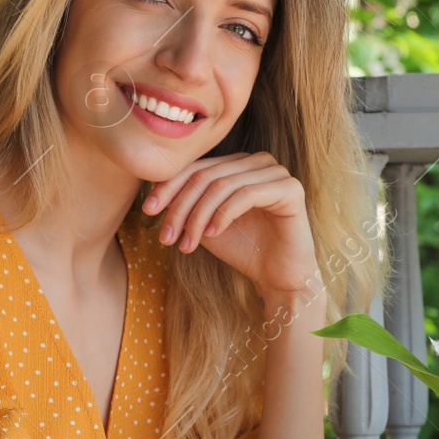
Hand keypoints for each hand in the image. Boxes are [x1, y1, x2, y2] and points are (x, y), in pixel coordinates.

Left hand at [142, 151, 318, 301]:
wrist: (277, 276)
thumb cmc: (242, 248)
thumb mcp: (203, 223)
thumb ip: (185, 202)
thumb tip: (153, 183)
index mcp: (238, 164)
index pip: (196, 167)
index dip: (169, 187)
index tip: (148, 211)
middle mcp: (258, 161)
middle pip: (206, 175)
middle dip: (180, 207)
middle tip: (166, 237)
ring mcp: (276, 172)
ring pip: (222, 185)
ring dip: (198, 216)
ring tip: (188, 243)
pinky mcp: (290, 189)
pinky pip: (246, 194)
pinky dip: (223, 215)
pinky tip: (213, 234)